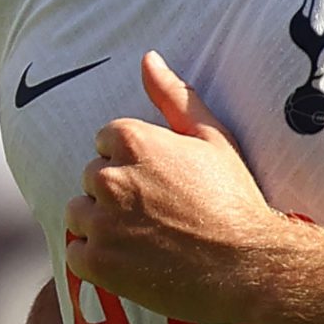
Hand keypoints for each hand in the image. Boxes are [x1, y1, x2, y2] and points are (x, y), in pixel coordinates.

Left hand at [65, 52, 293, 323]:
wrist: (247, 266)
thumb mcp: (213, 137)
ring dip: (101, 224)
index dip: (134, 162)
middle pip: (91, 177)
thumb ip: (174, 96)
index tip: (160, 183)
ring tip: (143, 238)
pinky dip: (97, 260)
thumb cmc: (234, 200)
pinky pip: (76, 254)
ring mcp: (101, 221)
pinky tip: (132, 262)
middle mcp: (109, 176)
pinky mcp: (98, 262)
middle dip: (115, 192)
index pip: (106, 141)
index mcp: (132, 139)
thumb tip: (148, 57)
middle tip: (157, 214)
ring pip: (79, 214)